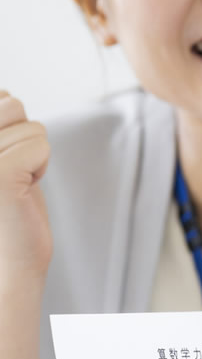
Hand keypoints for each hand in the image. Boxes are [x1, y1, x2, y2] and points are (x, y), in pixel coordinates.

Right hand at [0, 91, 51, 283]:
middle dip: (22, 136)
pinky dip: (41, 166)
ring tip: (13, 182)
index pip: (0, 96)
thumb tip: (8, 95)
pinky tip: (22, 189)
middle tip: (10, 172)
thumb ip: (0, 125)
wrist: (6, 263)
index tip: (2, 157)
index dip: (8, 124)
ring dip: (33, 155)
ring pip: (30, 125)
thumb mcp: (0, 156)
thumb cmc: (5, 211)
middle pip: (11, 104)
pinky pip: (40, 145)